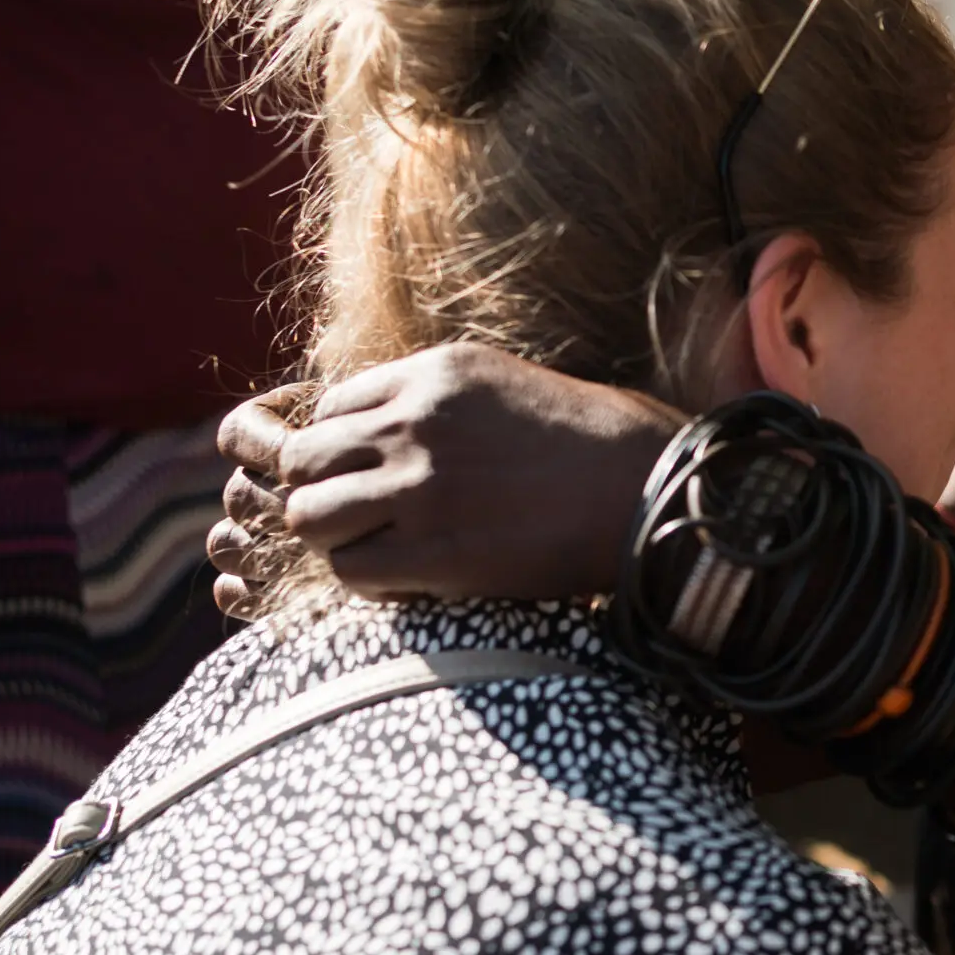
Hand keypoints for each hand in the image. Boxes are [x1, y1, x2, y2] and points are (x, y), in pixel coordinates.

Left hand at [218, 343, 681, 606]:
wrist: (653, 492)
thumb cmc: (598, 443)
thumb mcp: (507, 385)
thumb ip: (435, 401)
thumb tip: (380, 433)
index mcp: (433, 374)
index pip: (330, 407)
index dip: (341, 448)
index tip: (372, 474)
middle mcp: (415, 422)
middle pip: (301, 459)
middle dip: (321, 491)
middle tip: (363, 518)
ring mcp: (421, 486)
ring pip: (309, 516)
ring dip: (335, 539)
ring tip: (381, 549)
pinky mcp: (436, 550)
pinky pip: (349, 570)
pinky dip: (366, 580)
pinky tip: (409, 578)